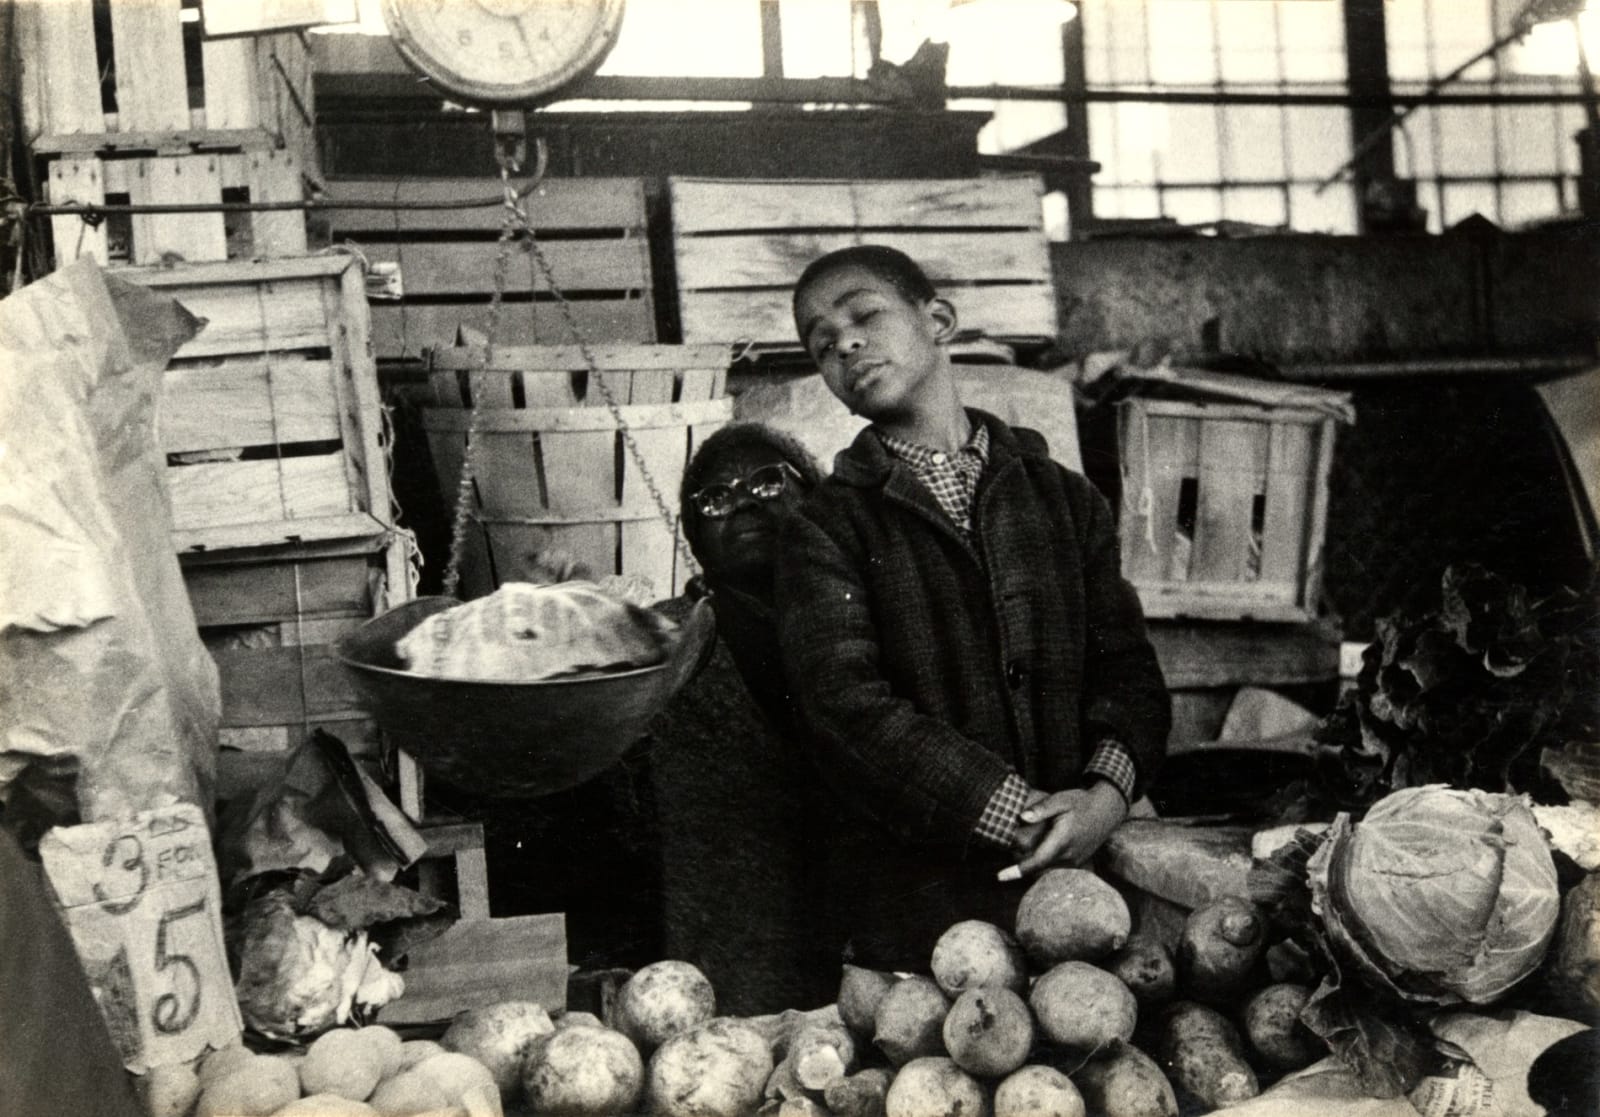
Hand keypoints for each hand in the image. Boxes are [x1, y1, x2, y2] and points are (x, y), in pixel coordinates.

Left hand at [998, 782, 1127, 880]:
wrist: (1107, 809)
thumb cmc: (1081, 802)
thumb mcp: (1060, 800)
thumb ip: (1041, 809)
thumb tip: (1022, 817)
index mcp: (1062, 841)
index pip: (1036, 862)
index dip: (1017, 870)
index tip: (1000, 876)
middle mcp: (1070, 855)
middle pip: (1039, 870)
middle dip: (1022, 866)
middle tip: (1009, 855)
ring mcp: (1076, 861)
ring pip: (1048, 872)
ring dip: (1033, 868)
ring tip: (1019, 857)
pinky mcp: (1079, 862)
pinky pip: (1057, 870)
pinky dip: (1044, 867)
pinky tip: (1037, 857)